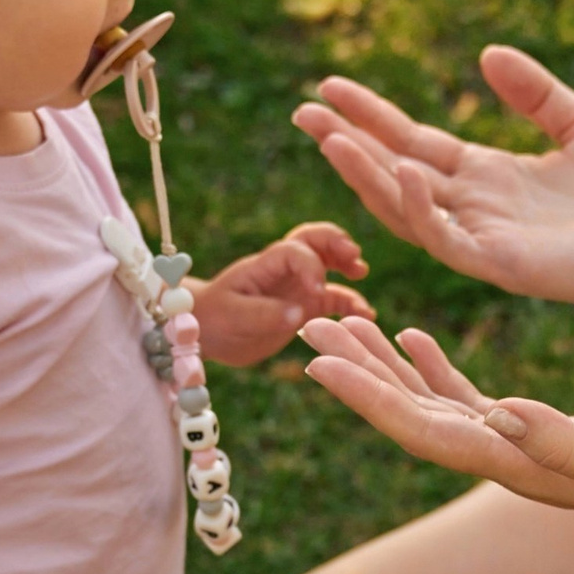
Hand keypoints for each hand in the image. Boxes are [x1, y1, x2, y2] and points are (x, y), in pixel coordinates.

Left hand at [191, 224, 373, 366]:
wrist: (206, 332)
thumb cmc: (213, 318)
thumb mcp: (233, 316)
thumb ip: (264, 313)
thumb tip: (299, 313)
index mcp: (266, 264)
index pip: (296, 252)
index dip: (311, 267)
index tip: (315, 292)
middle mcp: (285, 269)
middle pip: (315, 241)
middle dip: (336, 242)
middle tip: (354, 254)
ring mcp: (297, 286)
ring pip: (329, 266)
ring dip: (347, 266)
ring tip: (361, 274)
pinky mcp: (305, 306)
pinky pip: (333, 299)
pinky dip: (350, 304)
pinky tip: (366, 315)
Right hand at [295, 46, 573, 329]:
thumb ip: (535, 92)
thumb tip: (486, 55)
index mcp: (489, 178)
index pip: (415, 144)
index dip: (372, 117)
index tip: (330, 88)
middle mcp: (474, 209)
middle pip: (395, 172)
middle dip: (348, 143)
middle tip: (302, 110)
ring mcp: (481, 238)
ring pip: (406, 208)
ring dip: (367, 174)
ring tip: (331, 137)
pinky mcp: (499, 264)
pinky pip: (445, 238)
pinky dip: (418, 206)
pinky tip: (401, 168)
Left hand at [298, 317, 573, 573]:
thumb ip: (568, 440)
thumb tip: (501, 412)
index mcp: (517, 463)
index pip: (423, 429)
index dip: (368, 396)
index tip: (317, 358)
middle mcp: (505, 458)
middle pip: (409, 415)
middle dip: (356, 372)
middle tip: (306, 323)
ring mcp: (518, 448)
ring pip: (429, 403)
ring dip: (382, 366)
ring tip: (338, 323)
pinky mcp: (537, 433)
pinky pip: (467, 398)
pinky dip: (433, 366)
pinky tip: (412, 335)